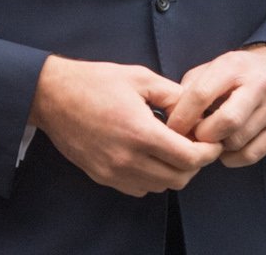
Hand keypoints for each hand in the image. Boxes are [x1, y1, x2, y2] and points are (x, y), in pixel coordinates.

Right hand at [28, 56, 221, 195]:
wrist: (53, 96)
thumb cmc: (97, 82)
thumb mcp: (141, 78)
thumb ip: (173, 96)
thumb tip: (194, 112)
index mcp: (140, 133)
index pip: (188, 158)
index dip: (207, 152)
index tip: (212, 142)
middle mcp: (127, 159)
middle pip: (178, 178)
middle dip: (195, 164)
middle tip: (196, 145)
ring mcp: (113, 172)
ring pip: (159, 187)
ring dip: (173, 172)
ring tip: (174, 149)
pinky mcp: (102, 177)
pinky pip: (138, 188)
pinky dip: (152, 178)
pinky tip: (152, 156)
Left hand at [167, 46, 265, 167]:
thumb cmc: (237, 73)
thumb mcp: (213, 68)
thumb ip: (190, 89)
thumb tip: (171, 120)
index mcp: (234, 66)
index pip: (201, 94)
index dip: (182, 116)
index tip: (172, 128)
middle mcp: (258, 85)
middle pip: (226, 122)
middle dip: (203, 135)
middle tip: (195, 136)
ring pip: (237, 141)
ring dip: (218, 147)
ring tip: (213, 139)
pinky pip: (250, 155)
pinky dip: (232, 158)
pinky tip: (227, 148)